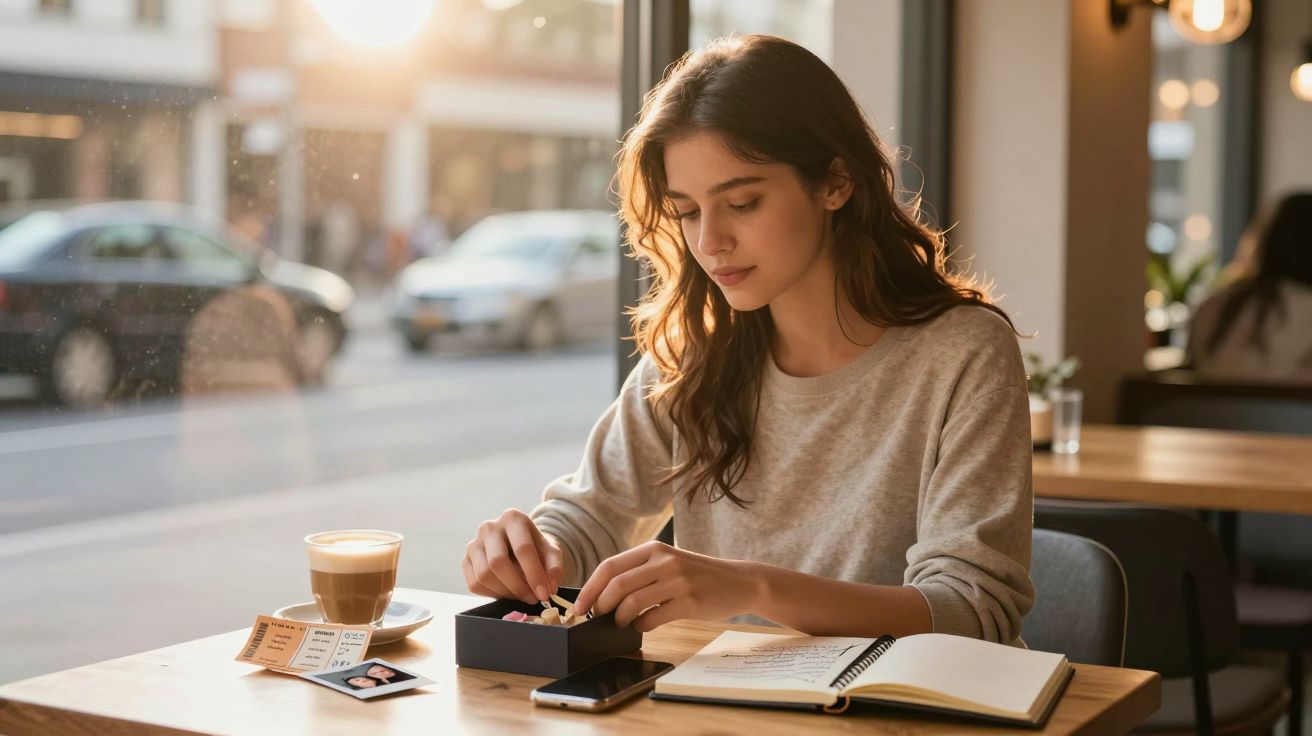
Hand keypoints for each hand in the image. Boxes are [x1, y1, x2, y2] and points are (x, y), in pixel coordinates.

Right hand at [462, 509, 563, 604]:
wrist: (519, 544)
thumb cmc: (536, 547)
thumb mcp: (551, 552)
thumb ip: (554, 567)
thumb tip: (550, 587)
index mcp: (513, 518)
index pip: (523, 548)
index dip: (534, 574)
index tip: (544, 594)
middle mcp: (489, 527)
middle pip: (498, 562)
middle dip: (517, 586)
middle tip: (532, 598)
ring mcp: (474, 543)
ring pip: (484, 575)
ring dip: (505, 592)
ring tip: (521, 594)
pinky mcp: (466, 560)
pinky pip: (474, 584)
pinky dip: (493, 594)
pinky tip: (507, 592)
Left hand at [573, 542, 758, 631]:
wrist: (739, 581)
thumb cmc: (699, 575)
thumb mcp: (669, 562)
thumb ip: (640, 572)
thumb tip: (603, 595)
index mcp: (654, 549)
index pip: (610, 566)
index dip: (590, 587)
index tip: (579, 606)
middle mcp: (664, 560)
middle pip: (617, 583)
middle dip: (600, 605)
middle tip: (597, 618)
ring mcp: (678, 581)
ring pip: (632, 602)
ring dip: (620, 618)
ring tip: (621, 623)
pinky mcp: (689, 601)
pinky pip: (653, 618)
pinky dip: (641, 626)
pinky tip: (642, 626)